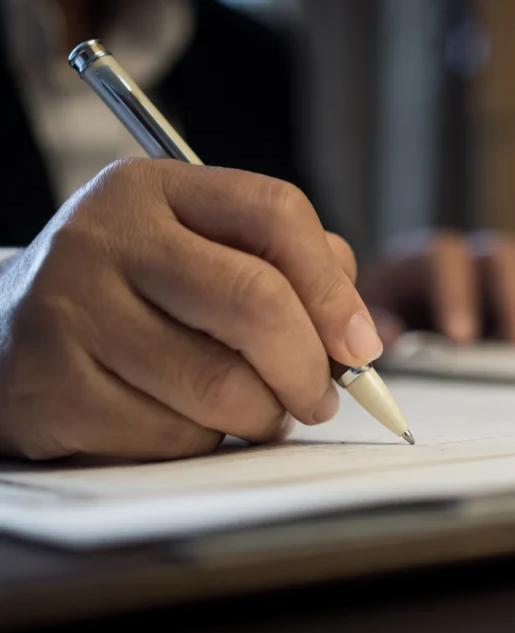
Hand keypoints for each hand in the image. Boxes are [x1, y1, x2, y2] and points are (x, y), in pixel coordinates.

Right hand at [0, 159, 378, 460]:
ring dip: (262, 416)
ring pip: (220, 384)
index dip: (334, 287)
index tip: (360, 345)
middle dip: (309, 367)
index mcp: (155, 190)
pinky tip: (187, 423)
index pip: (275, 213)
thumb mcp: (200, 255)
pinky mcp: (50, 386)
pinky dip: (202, 442)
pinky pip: (171, 435)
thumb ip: (286, 272)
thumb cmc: (133, 298)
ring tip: (258, 413)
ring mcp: (70, 309)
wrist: (8, 337)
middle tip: (321, 399)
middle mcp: (107, 236)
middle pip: (256, 300)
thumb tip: (359, 333)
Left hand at [357, 231, 514, 347]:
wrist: (417, 320)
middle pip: (505, 257)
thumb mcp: (377, 322)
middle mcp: (476, 257)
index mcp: (427, 260)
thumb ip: (380, 324)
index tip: (460, 338)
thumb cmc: (395, 324)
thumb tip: (388, 336)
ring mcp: (514, 273)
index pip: (446, 258)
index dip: (455, 293)